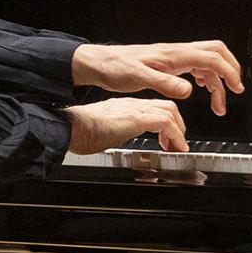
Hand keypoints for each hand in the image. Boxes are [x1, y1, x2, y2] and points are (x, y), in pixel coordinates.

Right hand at [64, 97, 188, 153]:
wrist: (72, 127)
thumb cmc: (81, 131)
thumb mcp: (105, 130)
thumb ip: (116, 131)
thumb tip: (119, 140)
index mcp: (125, 106)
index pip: (154, 108)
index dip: (167, 122)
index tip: (168, 138)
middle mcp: (132, 105)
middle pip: (167, 106)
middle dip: (178, 124)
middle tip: (178, 142)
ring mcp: (135, 109)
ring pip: (169, 111)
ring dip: (179, 131)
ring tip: (178, 146)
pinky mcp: (136, 118)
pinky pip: (165, 122)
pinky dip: (175, 135)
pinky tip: (174, 147)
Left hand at [71, 41, 244, 115]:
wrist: (101, 63)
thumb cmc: (116, 68)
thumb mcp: (140, 78)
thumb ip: (165, 83)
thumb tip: (188, 89)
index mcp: (175, 55)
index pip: (212, 58)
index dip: (228, 72)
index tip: (236, 88)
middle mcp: (177, 53)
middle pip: (216, 53)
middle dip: (230, 70)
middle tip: (235, 90)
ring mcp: (174, 58)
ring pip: (207, 63)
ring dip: (217, 82)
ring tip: (218, 105)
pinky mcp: (169, 64)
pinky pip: (195, 67)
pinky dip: (205, 79)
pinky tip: (202, 90)